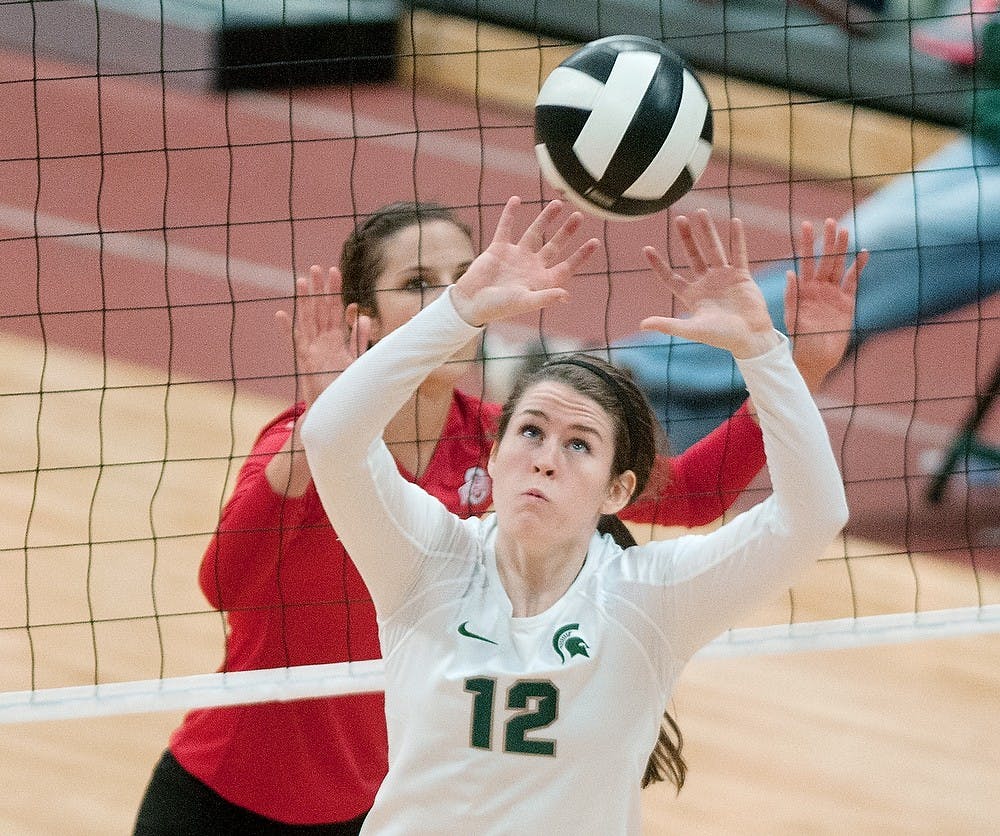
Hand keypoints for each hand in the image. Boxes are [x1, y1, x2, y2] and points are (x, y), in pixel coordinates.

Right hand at [275, 265, 372, 406]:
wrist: (335, 413)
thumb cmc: (346, 389)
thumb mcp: (357, 361)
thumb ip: (359, 339)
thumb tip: (364, 316)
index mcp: (336, 341)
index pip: (335, 310)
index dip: (334, 291)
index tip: (335, 271)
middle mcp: (322, 343)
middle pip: (320, 310)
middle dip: (319, 289)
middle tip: (317, 267)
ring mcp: (312, 351)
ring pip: (308, 321)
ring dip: (304, 302)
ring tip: (301, 282)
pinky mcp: (305, 363)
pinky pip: (295, 344)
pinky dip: (287, 330)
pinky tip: (280, 315)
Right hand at [449, 197, 600, 326]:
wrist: (471, 302)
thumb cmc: (499, 308)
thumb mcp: (524, 302)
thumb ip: (545, 297)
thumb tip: (566, 296)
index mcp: (541, 281)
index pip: (566, 266)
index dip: (581, 255)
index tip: (595, 242)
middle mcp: (531, 266)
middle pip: (554, 245)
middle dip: (567, 232)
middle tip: (579, 215)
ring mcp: (516, 256)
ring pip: (534, 233)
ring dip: (545, 218)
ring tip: (558, 204)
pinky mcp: (499, 248)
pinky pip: (506, 227)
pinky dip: (510, 214)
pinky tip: (516, 199)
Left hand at [639, 209, 779, 358]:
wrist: (750, 338)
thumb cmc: (721, 337)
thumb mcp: (692, 330)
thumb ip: (668, 325)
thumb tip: (642, 325)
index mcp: (692, 296)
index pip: (671, 277)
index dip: (658, 264)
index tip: (646, 248)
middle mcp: (706, 283)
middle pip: (693, 255)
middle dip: (686, 238)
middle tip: (679, 219)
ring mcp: (724, 278)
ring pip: (714, 249)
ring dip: (708, 231)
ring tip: (702, 212)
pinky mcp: (741, 276)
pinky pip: (739, 253)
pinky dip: (737, 238)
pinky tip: (735, 221)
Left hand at [785, 218, 867, 390]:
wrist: (815, 358)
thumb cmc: (798, 340)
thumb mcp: (791, 317)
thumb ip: (791, 296)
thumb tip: (789, 273)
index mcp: (803, 290)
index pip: (805, 261)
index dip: (806, 244)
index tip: (806, 225)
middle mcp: (818, 288)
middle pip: (824, 260)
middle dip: (827, 241)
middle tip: (829, 221)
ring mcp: (833, 294)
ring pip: (839, 267)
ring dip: (842, 250)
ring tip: (845, 231)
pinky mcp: (847, 303)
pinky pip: (853, 282)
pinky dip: (858, 268)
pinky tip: (863, 253)